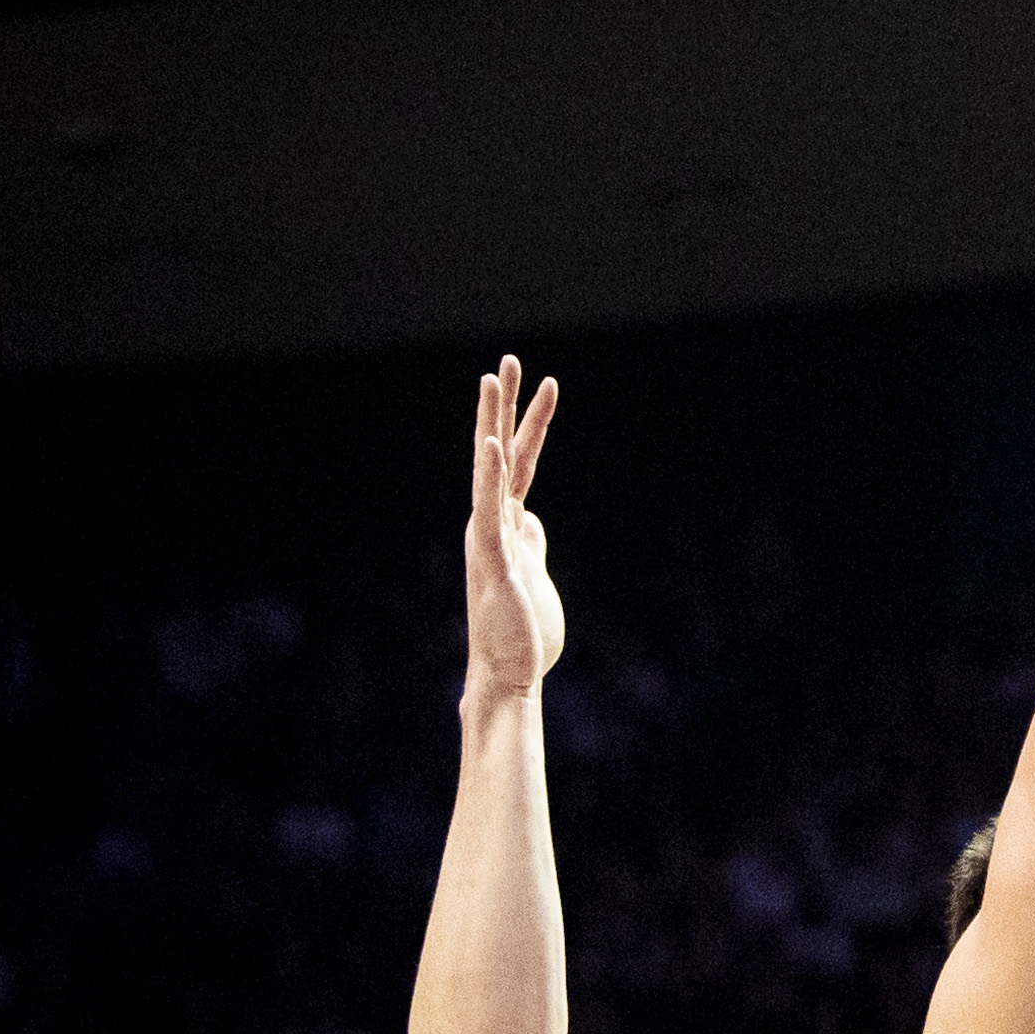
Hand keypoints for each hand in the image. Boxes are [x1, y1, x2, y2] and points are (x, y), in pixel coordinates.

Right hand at [464, 357, 563, 699]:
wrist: (508, 673)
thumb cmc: (521, 631)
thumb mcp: (531, 573)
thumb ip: (528, 543)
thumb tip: (530, 521)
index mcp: (507, 525)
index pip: (521, 463)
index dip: (532, 425)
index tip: (544, 386)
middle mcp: (493, 523)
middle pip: (501, 452)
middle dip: (506, 406)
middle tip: (509, 360)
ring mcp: (490, 537)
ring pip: (491, 470)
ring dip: (492, 423)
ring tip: (492, 379)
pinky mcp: (495, 559)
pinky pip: (491, 510)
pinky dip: (492, 476)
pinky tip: (494, 444)